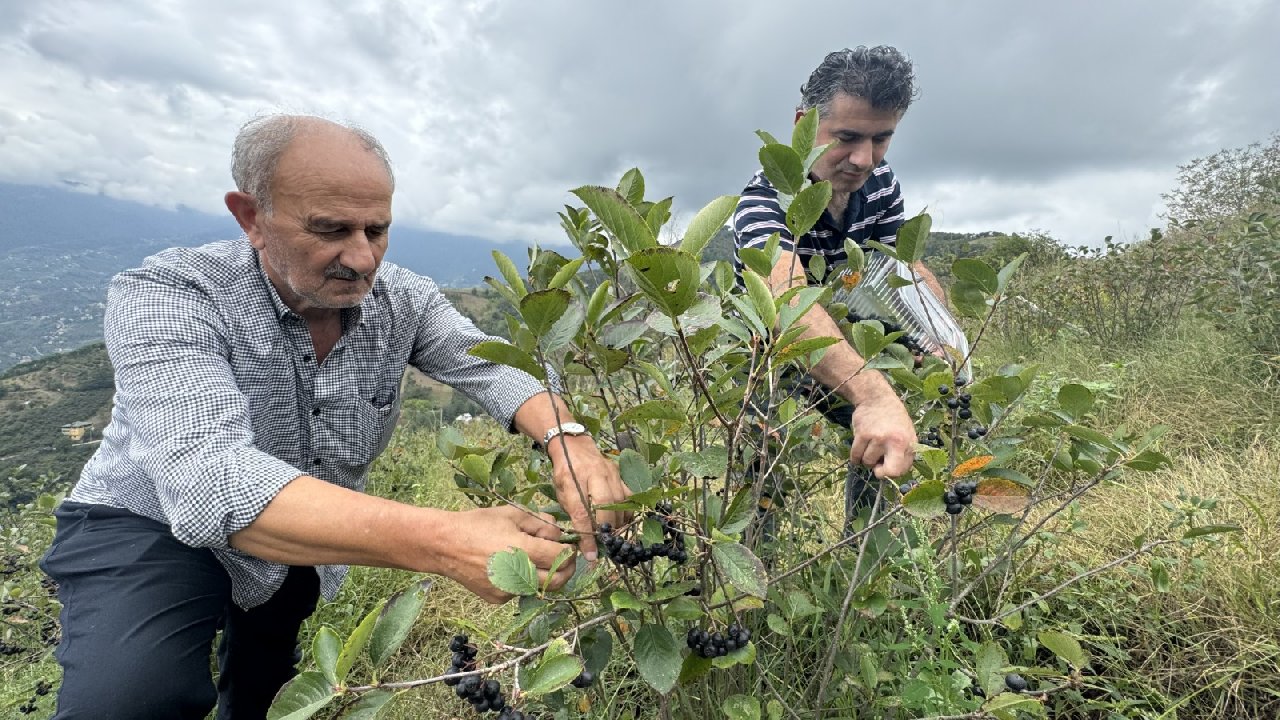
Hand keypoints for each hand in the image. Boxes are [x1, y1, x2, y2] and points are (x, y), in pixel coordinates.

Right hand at [437, 505, 576, 603]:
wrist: (444, 545)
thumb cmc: (478, 524)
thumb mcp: (512, 514)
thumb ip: (541, 523)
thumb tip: (559, 534)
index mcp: (523, 551)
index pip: (561, 558)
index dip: (570, 552)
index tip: (570, 546)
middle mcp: (518, 576)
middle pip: (558, 581)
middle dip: (566, 570)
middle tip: (565, 558)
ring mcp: (508, 591)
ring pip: (539, 588)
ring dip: (544, 576)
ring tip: (532, 558)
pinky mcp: (498, 599)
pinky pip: (520, 591)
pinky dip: (523, 581)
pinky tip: (509, 566)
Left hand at [545, 434, 630, 561]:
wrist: (574, 446)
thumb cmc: (565, 474)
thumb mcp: (561, 493)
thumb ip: (572, 513)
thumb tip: (584, 540)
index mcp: (571, 479)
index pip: (581, 511)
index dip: (587, 535)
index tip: (591, 554)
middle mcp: (593, 474)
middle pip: (605, 505)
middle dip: (606, 528)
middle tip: (605, 543)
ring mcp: (609, 472)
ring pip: (620, 501)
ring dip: (618, 522)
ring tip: (614, 535)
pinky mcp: (619, 473)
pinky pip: (629, 495)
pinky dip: (628, 511)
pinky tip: (624, 521)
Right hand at [849, 396, 916, 478]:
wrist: (877, 398)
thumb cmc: (894, 419)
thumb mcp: (907, 434)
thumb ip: (903, 453)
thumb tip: (892, 473)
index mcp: (908, 443)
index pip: (899, 471)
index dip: (891, 473)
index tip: (886, 466)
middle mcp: (895, 441)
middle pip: (884, 472)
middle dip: (878, 471)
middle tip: (876, 464)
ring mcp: (878, 438)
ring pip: (867, 462)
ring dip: (866, 458)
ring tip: (870, 447)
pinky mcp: (862, 434)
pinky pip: (855, 455)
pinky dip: (855, 456)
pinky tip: (860, 449)